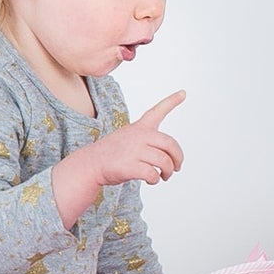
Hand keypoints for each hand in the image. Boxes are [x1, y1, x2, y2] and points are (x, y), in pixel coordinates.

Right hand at [60, 91, 185, 189]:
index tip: (183, 93)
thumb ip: (147, 142)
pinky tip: (151, 180)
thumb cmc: (111, 153)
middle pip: (170, 144)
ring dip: (168, 172)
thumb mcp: (127, 138)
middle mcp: (139, 136)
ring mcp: (134, 151)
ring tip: (165, 176)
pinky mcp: (130, 166)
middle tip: (177, 167)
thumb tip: (170, 159)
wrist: (90, 164)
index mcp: (139, 128)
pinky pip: (153, 174)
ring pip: (164, 162)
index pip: (157, 111)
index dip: (172, 101)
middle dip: (178, 158)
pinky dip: (155, 179)